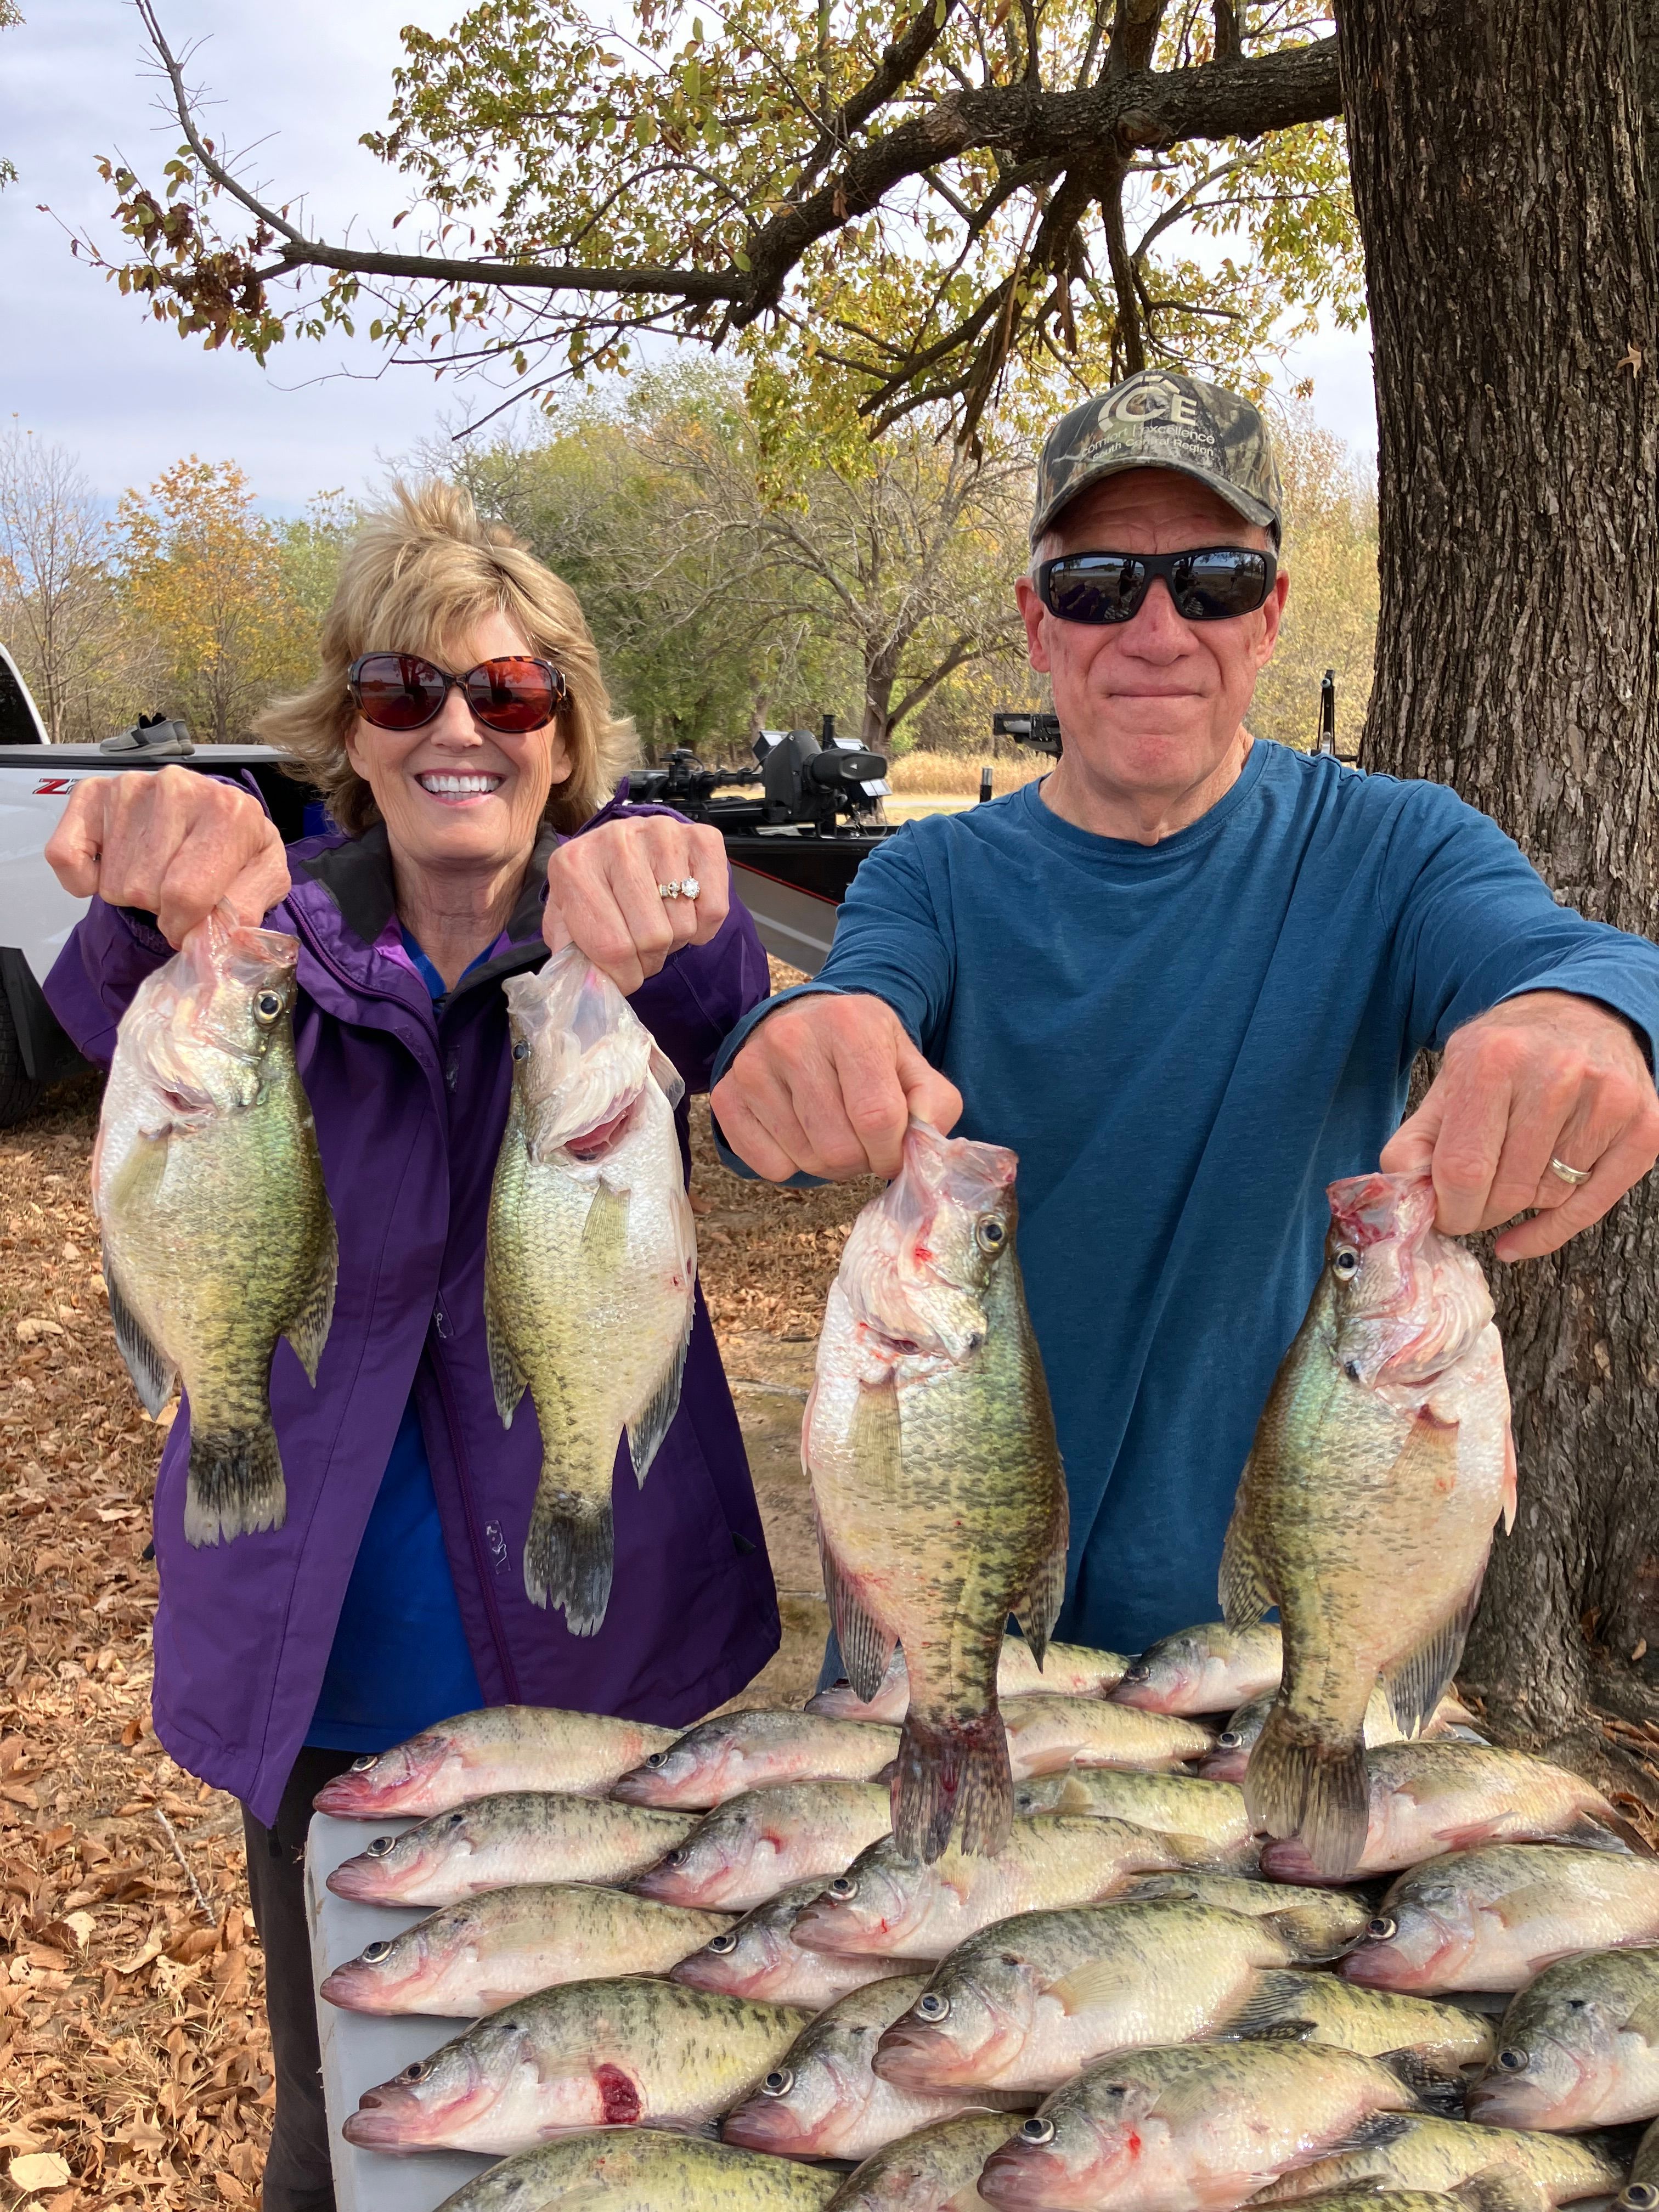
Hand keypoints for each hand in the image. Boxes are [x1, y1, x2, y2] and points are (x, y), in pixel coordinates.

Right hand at [45, 767, 289, 946]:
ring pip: (114, 881)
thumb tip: (215, 937)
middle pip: (147, 891)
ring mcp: (131, 786)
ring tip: (156, 870)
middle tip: (177, 888)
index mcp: (229, 811)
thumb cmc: (239, 850)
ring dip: (133, 891)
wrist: (214, 814)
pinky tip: (112, 867)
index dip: (184, 926)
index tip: (189, 925)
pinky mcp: (92, 792)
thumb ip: (247, 908)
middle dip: (162, 906)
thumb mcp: (266, 877)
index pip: (186, 894)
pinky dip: (84, 878)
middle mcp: (177, 787)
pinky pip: (65, 856)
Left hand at [545, 816, 728, 995]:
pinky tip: (685, 912)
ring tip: (659, 923)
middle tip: (642, 950)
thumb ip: (571, 957)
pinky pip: (715, 909)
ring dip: (675, 940)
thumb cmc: (595, 893)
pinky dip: (704, 927)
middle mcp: (616, 839)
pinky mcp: (702, 837)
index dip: (624, 977)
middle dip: (650, 959)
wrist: (619, 850)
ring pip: (684, 925)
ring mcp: (662, 833)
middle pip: (652, 937)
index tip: (624, 978)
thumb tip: (593, 989)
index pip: (612, 946)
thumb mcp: (568, 923)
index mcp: (573, 864)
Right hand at [711, 991, 962, 1180]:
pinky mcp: (728, 1094)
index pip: (877, 1117)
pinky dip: (791, 1165)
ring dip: (828, 1163)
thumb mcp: (912, 1064)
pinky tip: (799, 1132)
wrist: (808, 1023)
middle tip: (861, 1140)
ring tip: (833, 1131)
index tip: (893, 1150)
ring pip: (804, 1160)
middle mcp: (792, 1037)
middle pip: (838, 1146)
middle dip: (860, 1160)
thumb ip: (933, 1104)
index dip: (891, 1151)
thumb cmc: (865, 1051)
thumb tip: (920, 1144)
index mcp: (849, 1024)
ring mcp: (752, 1066)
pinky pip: (768, 1166)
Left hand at [1380, 989, 1658, 1260]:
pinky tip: (1521, 1238)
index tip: (1442, 1213)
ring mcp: (1608, 1100)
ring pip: (1547, 1197)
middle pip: (1507, 1190)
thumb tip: (1405, 1197)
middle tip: (1470, 1204)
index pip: (1463, 1170)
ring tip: (1511, 1171)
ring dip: (1520, 1203)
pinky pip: (1591, 1207)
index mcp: (1494, 1060)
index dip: (1447, 1208)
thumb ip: (1416, 1140)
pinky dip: (1550, 1231)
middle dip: (1479, 1212)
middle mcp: (1557, 1075)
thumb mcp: (1451, 1080)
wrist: (1581, 1014)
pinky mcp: (1644, 1126)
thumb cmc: (1508, 1056)